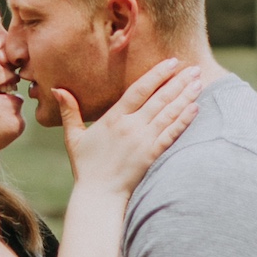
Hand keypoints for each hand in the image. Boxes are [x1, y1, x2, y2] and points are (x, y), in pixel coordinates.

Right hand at [58, 58, 200, 195]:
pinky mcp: (152, 155)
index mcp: (113, 118)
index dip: (157, 74)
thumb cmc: (86, 167)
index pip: (139, 89)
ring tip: (199, 81)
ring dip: (186, 96)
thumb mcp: (74, 137)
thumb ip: (70, 111)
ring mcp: (143, 141)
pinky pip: (172, 134)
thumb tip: (57, 89)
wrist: (99, 194)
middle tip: (194, 67)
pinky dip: (184, 120)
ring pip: (169, 113)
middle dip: (178, 81)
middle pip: (159, 98)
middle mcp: (131, 127)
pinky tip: (195, 107)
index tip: (171, 62)